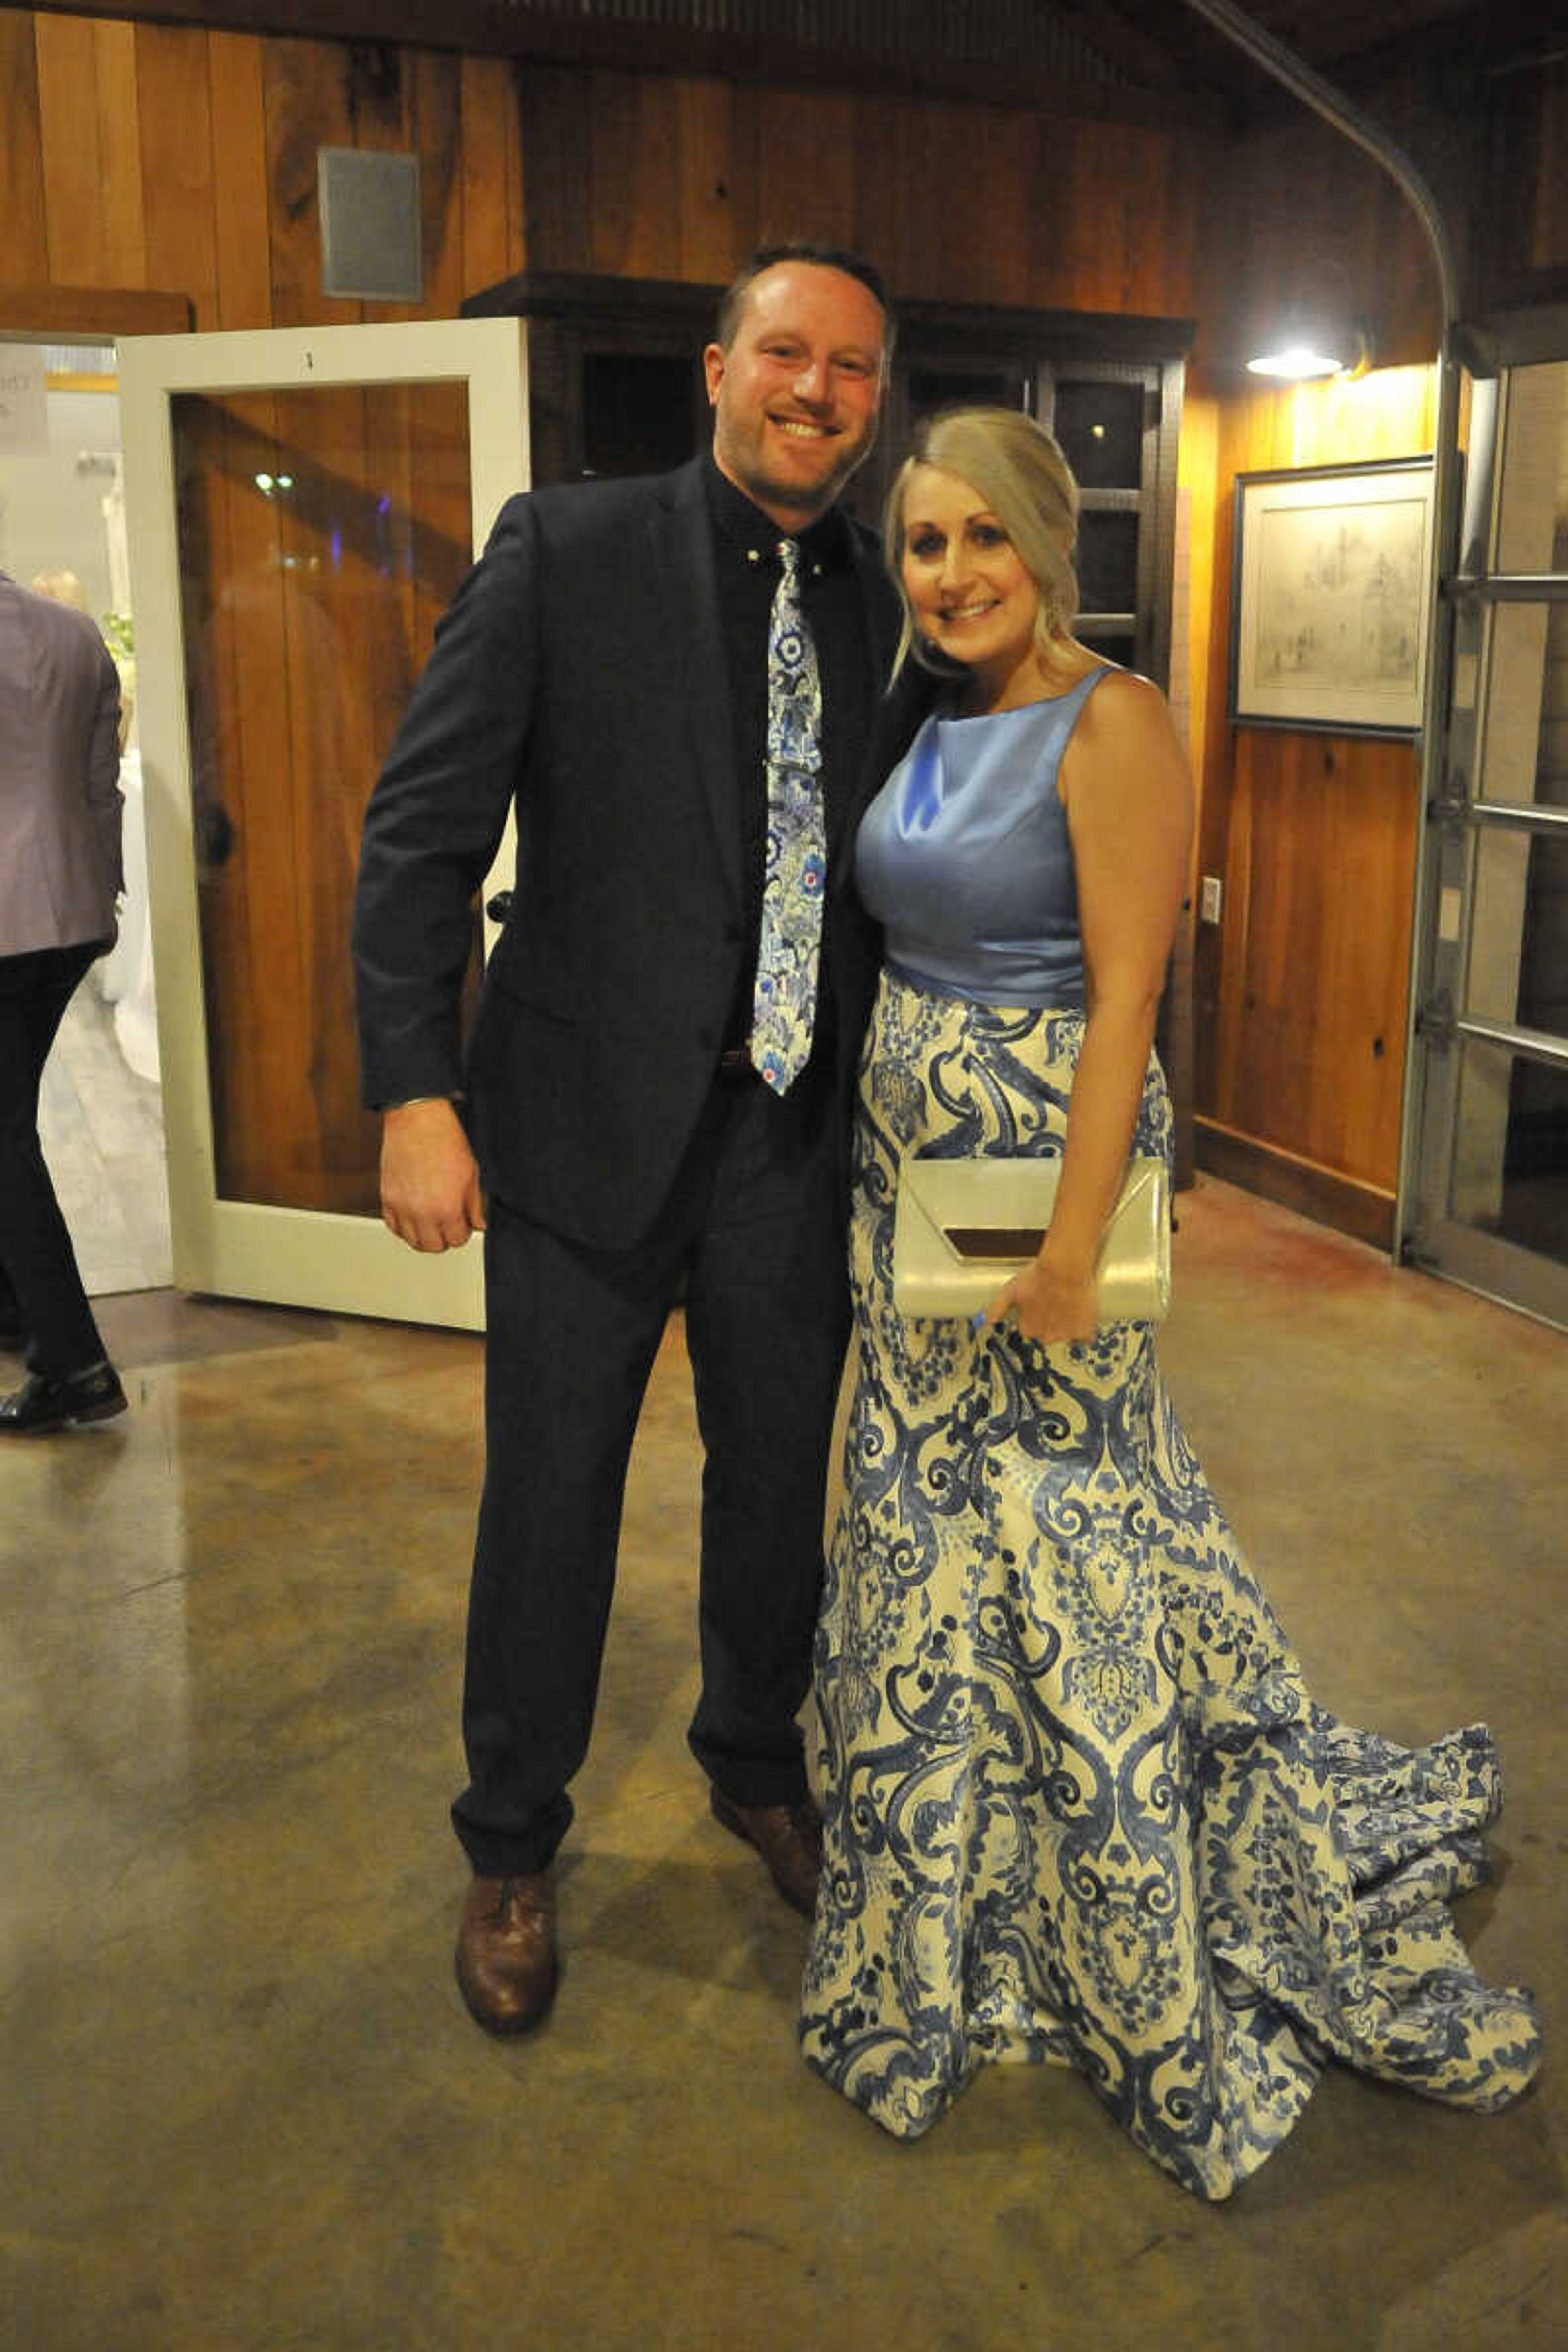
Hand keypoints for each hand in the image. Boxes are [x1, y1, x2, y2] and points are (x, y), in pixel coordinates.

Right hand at [379, 1098, 484, 1251]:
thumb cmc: (444, 1141)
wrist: (417, 1121)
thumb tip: (478, 1223)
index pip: (456, 1240)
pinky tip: (413, 1216)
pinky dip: (403, 1226)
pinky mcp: (387, 1198)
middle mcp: (422, 1212)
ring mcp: (401, 1206)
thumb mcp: (471, 1174)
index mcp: (447, 1208)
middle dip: (443, 1238)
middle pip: (433, 1246)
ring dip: (423, 1236)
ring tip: (431, 1222)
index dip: (462, 1232)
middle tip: (448, 1224)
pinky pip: (393, 1226)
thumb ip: (474, 1204)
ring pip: (411, 1241)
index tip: (462, 1223)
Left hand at [981, 1253, 1098, 1345]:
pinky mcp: (1083, 1331)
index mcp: (1028, 1329)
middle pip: (1047, 1332)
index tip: (1039, 1303)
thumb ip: (996, 1308)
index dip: (1035, 1314)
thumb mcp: (1010, 1290)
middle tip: (1054, 1302)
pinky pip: (1084, 1336)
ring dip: (1066, 1322)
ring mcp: (1065, 1335)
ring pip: (1065, 1333)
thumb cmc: (1039, 1277)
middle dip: (1050, 1320)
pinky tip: (1081, 1314)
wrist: (1065, 1268)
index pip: (1030, 1328)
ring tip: (1067, 1303)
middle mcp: (1046, 1336)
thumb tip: (984, 1320)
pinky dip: (1083, 1328)